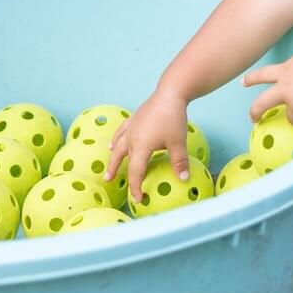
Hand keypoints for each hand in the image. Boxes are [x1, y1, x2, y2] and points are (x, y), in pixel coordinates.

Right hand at [107, 88, 190, 202]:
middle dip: (116, 170)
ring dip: (112, 156)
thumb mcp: (178, 142)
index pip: (135, 172)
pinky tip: (113, 142)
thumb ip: (179, 162)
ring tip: (108, 164)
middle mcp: (132, 138)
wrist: (170, 93)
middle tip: (108, 180)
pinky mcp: (134, 118)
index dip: (135, 187)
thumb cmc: (173, 119)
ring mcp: (132, 127)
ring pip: (118, 145)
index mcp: (141, 147)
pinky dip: (116, 139)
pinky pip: (121, 131)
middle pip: (121, 158)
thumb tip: (184, 180)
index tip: (138, 199)